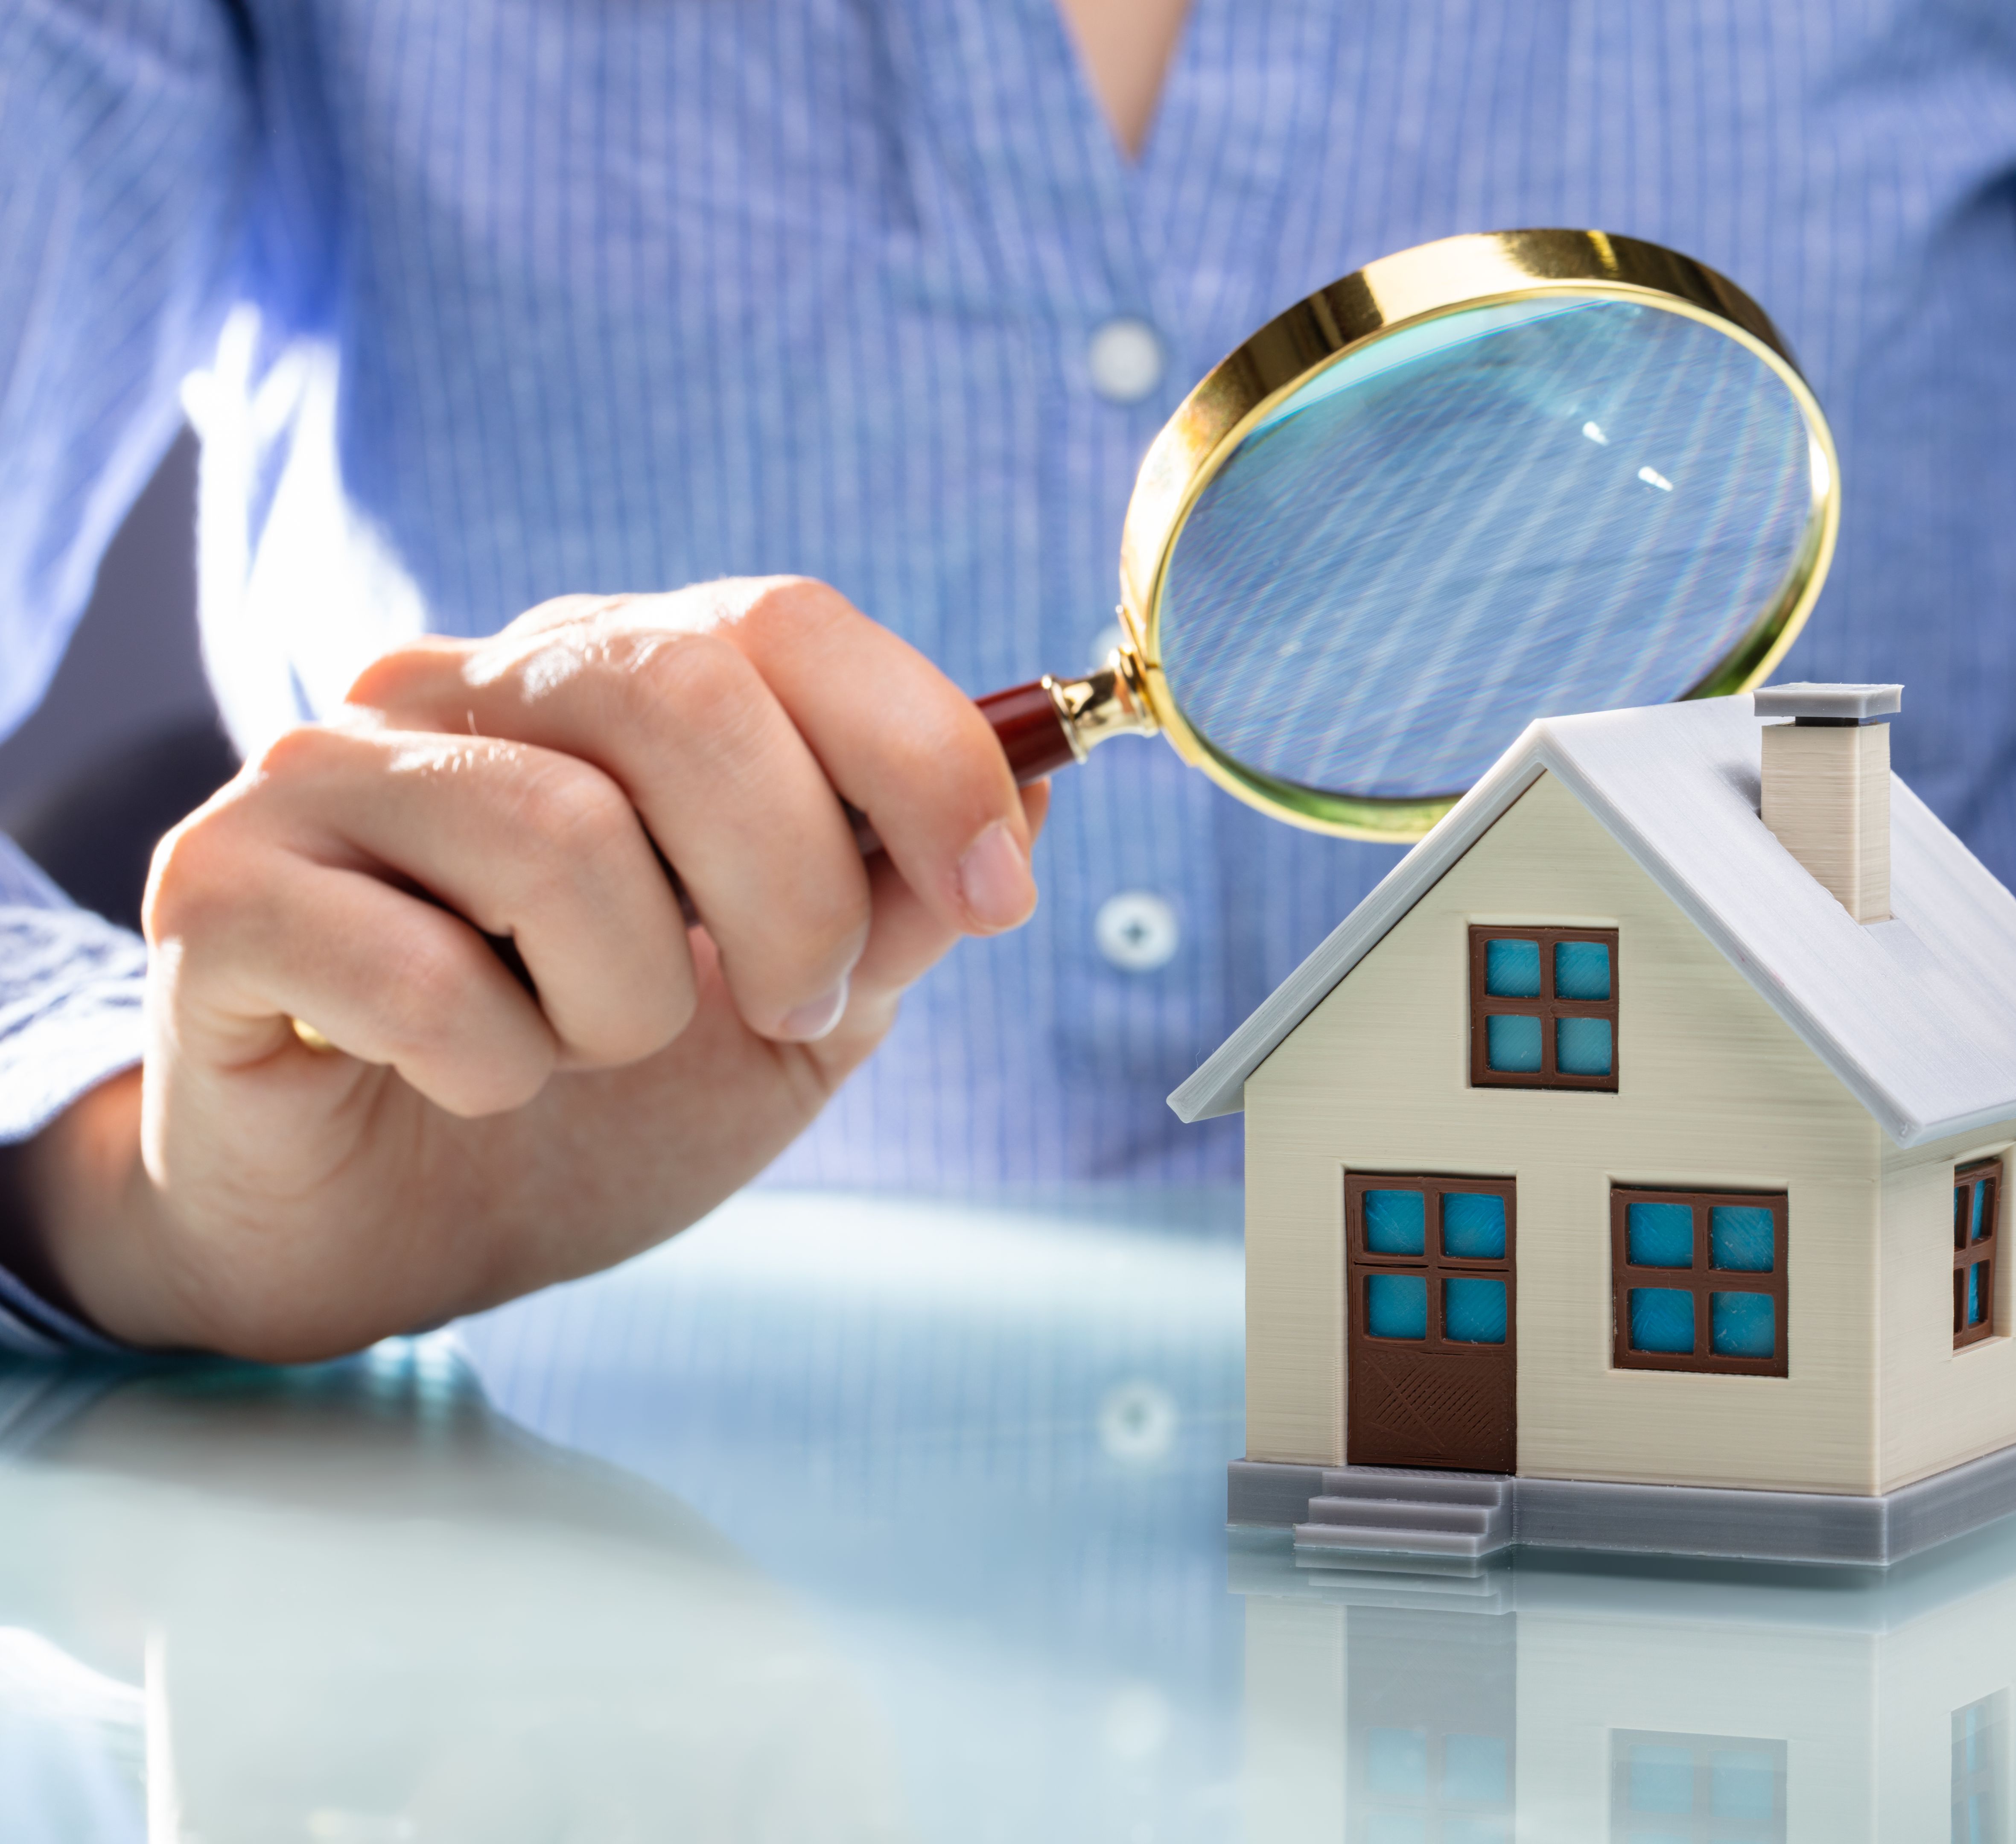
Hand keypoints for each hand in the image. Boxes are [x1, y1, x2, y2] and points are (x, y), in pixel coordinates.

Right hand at [22, 578, 1045, 1359]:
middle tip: (782, 1004)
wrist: (392, 1238)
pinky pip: (424, 972)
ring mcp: (324, 778)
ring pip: (560, 836)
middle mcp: (461, 689)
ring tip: (581, 1047)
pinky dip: (489, 1066)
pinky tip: (461, 1081)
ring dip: (627, 1003)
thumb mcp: (799, 1013)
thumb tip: (1034, 791)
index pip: (781, 620)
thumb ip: (901, 904)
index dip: (921, 750)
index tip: (995, 890)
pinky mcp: (218, 892)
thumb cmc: (594, 1106)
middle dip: (792, 889)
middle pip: (679, 692)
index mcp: (609, 681)